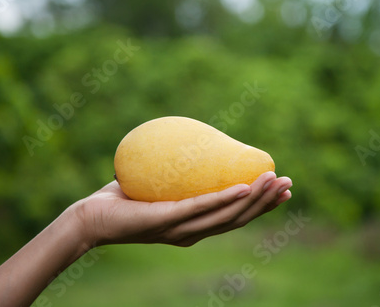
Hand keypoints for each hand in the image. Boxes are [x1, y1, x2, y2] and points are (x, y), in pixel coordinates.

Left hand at [75, 171, 291, 246]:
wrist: (92, 218)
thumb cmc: (123, 200)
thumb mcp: (158, 184)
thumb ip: (177, 173)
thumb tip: (190, 146)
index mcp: (194, 226)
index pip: (234, 217)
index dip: (260, 206)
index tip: (280, 189)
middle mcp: (192, 232)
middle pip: (238, 219)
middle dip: (266, 203)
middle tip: (288, 184)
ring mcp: (181, 229)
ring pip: (226, 216)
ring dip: (254, 199)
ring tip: (274, 181)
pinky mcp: (167, 221)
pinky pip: (200, 207)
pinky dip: (225, 199)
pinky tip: (244, 188)